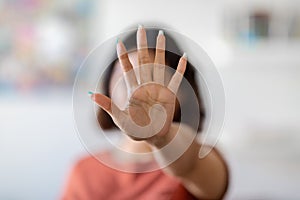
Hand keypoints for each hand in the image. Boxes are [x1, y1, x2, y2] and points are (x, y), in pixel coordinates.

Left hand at [90, 26, 186, 140]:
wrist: (153, 137)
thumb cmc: (136, 129)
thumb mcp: (119, 118)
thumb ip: (107, 104)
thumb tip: (90, 94)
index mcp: (134, 90)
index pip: (128, 69)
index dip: (124, 56)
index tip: (119, 42)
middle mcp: (146, 85)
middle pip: (144, 60)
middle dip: (142, 44)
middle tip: (141, 28)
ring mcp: (158, 88)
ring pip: (159, 64)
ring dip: (160, 50)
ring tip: (161, 34)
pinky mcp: (169, 95)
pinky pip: (175, 79)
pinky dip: (179, 69)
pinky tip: (183, 58)